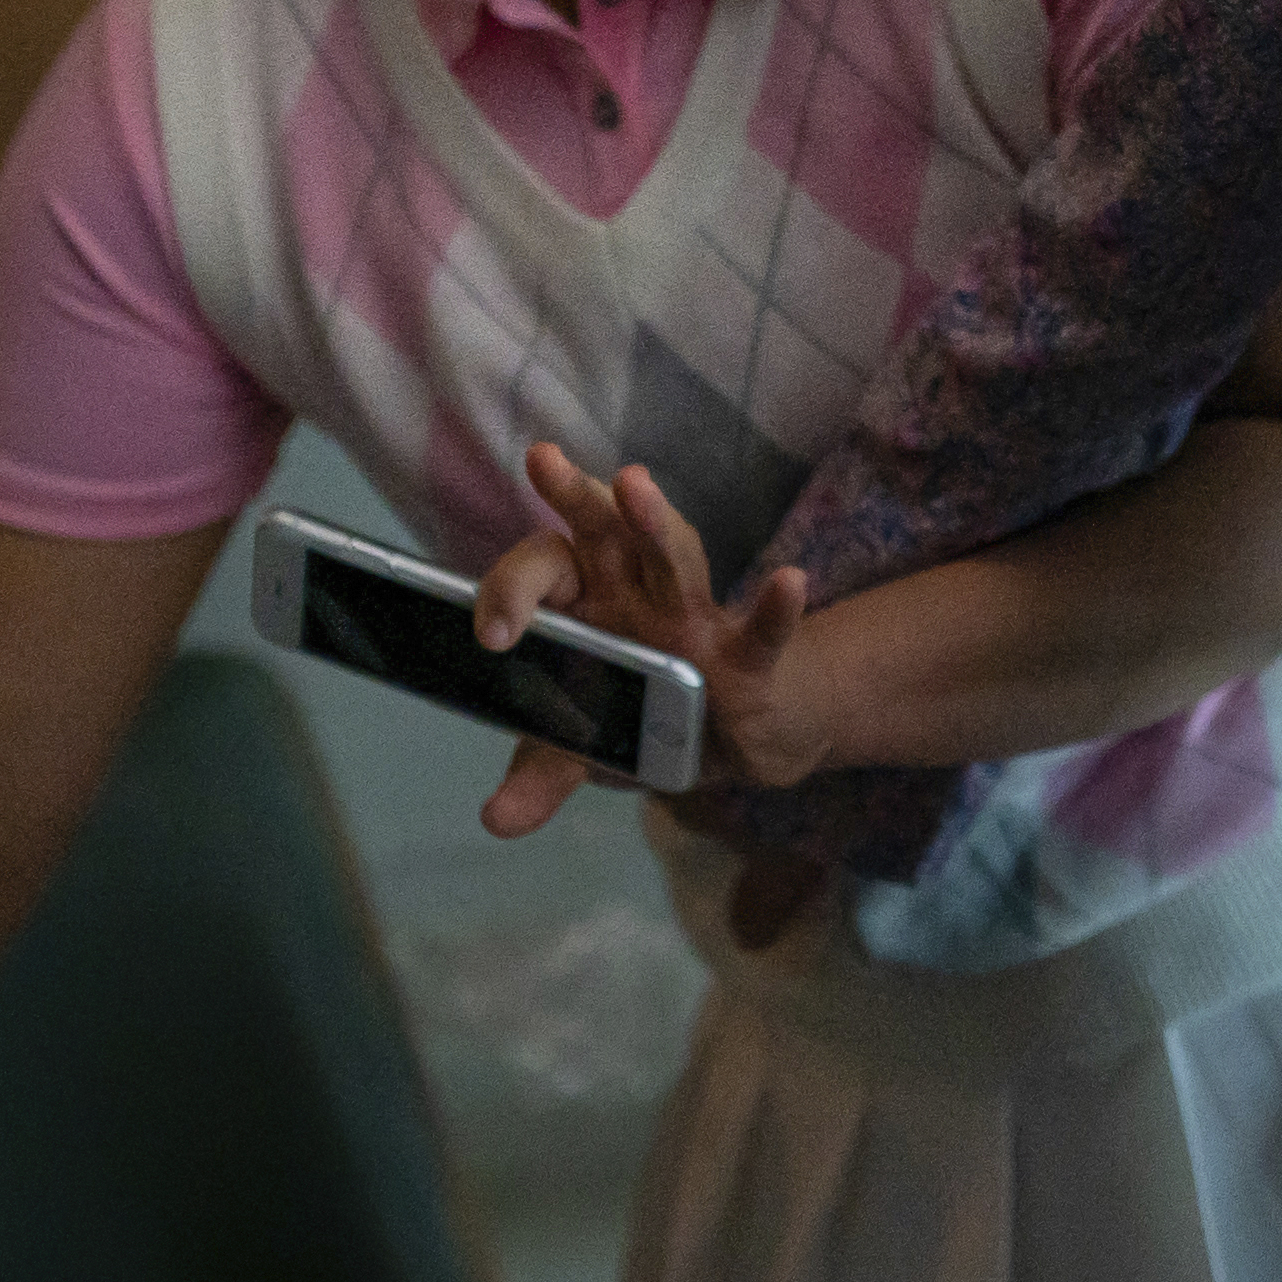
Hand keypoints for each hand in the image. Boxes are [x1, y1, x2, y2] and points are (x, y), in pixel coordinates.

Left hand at [473, 440, 829, 821]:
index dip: (511, 591)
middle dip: (573, 496)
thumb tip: (496, 820)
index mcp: (592, 603)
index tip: (491, 634)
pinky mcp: (748, 655)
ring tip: (634, 484)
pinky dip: (774, 608)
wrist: (749, 736)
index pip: (545, 569)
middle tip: (541, 460)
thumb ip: (543, 775)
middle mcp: (639, 594)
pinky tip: (789, 582)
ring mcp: (696, 618)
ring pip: (673, 560)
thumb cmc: (660, 713)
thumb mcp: (591, 746)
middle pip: (600, 533)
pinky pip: (760, 630)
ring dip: (654, 523)